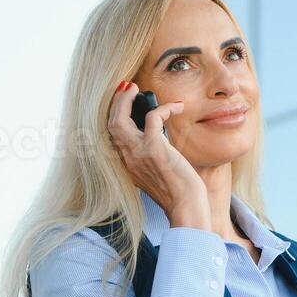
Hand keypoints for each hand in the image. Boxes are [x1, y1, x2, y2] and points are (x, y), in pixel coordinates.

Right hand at [106, 81, 208, 228]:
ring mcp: (138, 153)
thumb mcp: (159, 176)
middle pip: (110, 124)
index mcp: (128, 165)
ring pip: (119, 119)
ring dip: (126, 100)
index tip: (123, 103)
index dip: (115, 116)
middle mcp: (128, 158)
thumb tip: (161, 142)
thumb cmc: (180, 195)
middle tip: (127, 89)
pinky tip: (177, 107)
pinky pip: (153, 117)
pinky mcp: (154, 148)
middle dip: (116, 103)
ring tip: (137, 89)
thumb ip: (152, 160)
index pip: (113, 136)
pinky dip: (164, 108)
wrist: (186, 208)